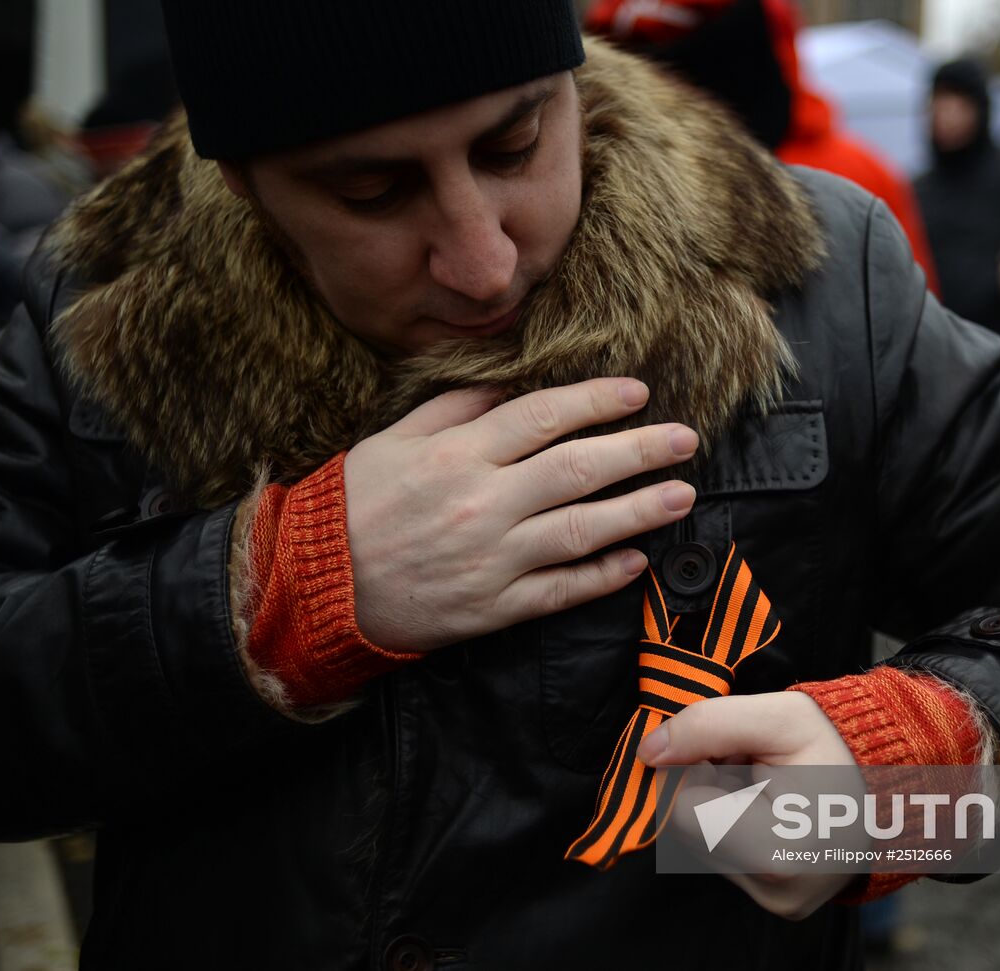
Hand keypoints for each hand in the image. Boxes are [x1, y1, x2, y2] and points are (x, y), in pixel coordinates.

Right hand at [344, 378, 697, 652]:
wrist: (314, 588)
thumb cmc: (352, 507)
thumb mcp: (391, 441)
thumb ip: (452, 410)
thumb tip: (509, 391)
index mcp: (457, 456)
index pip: (543, 418)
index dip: (596, 402)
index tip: (638, 392)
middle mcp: (482, 505)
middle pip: (577, 470)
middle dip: (639, 451)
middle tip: (685, 438)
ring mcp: (491, 560)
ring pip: (580, 531)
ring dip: (638, 513)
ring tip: (681, 496)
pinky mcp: (493, 608)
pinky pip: (559, 591)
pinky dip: (601, 578)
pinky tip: (637, 561)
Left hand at [638, 692, 865, 919]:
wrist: (901, 780)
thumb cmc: (842, 743)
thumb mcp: (776, 717)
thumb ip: (706, 727)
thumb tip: (647, 753)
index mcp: (777, 851)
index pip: (682, 807)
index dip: (701, 768)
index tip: (737, 750)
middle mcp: (776, 891)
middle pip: (692, 829)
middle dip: (713, 787)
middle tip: (758, 764)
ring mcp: (779, 903)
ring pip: (707, 844)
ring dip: (725, 806)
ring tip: (773, 785)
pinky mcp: (781, 904)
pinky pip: (730, 859)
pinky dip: (742, 828)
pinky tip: (778, 808)